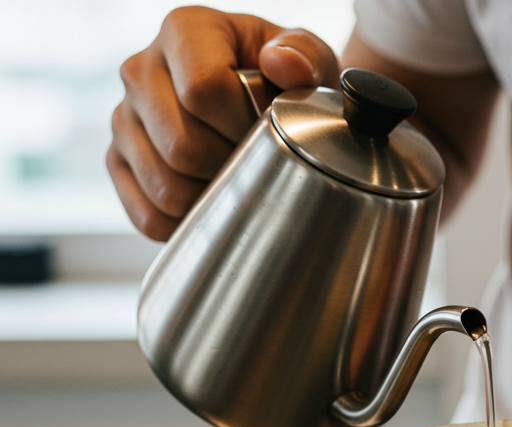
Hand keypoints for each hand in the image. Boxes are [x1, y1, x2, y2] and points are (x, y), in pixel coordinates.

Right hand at [108, 5, 339, 239]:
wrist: (259, 103)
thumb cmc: (284, 82)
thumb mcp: (308, 58)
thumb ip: (305, 53)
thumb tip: (284, 64)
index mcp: (185, 31)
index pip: (202, 91)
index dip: (242, 126)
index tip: (266, 132)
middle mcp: (141, 69)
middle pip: (182, 146)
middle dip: (231, 167)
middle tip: (256, 163)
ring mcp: (125, 118)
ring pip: (165, 187)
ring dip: (211, 200)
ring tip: (237, 181)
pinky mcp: (118, 161)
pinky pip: (148, 215)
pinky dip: (186, 224)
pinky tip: (212, 206)